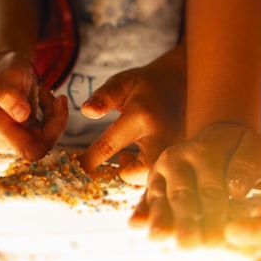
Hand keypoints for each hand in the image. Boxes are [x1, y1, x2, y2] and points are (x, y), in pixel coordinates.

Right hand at [0, 52, 67, 160]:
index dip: (51, 134)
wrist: (6, 69)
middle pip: (45, 144)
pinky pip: (51, 131)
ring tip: (48, 94)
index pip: (33, 151)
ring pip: (51, 137)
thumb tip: (21, 115)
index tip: (56, 104)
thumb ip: (10, 96)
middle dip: (56, 119)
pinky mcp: (30, 133)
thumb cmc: (5, 73)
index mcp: (2, 132)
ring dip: (55, 114)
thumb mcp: (7, 79)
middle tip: (57, 97)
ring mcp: (20, 138)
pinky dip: (54, 114)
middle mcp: (10, 140)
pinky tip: (48, 98)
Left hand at [79, 49, 185, 184]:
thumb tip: (86, 111)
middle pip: (137, 172)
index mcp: (141, 117)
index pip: (108, 147)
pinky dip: (149, 173)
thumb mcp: (122, 83)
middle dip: (122, 173)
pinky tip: (140, 159)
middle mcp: (161, 136)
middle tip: (115, 160)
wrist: (182, 84)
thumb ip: (103, 96)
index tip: (77, 167)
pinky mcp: (182, 156)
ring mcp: (175, 148)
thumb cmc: (145, 85)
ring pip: (152, 177)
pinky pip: (162, 174)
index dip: (89, 160)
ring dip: (136, 173)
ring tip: (127, 156)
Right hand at [135, 122, 260, 245]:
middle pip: (182, 195)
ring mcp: (162, 170)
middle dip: (185, 222)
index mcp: (205, 151)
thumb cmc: (239, 150)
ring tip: (158, 238)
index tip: (217, 240)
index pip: (210, 188)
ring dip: (160, 220)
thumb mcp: (256, 149)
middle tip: (189, 246)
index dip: (213, 215)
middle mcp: (178, 158)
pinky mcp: (153, 181)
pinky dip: (140, 212)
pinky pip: (146, 198)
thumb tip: (237, 190)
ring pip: (160, 197)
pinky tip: (135, 225)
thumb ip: (249, 165)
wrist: (215, 137)